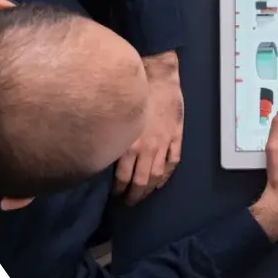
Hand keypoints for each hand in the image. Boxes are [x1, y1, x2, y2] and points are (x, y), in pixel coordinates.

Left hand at [114, 51, 183, 205]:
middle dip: (133, 195)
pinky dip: (167, 176)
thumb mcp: (116, 116)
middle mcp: (147, 148)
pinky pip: (173, 163)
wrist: (160, 74)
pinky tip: (161, 182)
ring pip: (157, 176)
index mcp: (129, 144)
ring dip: (150, 190)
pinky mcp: (176, 137)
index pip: (122, 177)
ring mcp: (164, 144)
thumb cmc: (133, 91)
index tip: (114, 195)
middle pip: (140, 181)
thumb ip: (113, 137)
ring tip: (143, 196)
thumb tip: (100, 153)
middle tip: (128, 203)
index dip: (118, 190)